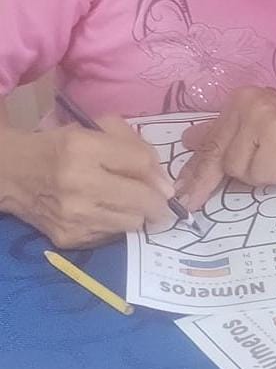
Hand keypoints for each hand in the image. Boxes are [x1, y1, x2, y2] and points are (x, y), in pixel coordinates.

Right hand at [0, 118, 173, 247]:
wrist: (14, 175)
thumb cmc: (62, 147)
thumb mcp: (97, 130)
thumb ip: (135, 146)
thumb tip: (163, 182)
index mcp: (85, 149)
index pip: (139, 164)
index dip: (159, 175)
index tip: (166, 185)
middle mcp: (78, 185)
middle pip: (140, 200)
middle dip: (159, 204)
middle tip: (162, 203)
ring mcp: (71, 216)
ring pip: (130, 222)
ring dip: (138, 215)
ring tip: (132, 206)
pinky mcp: (67, 238)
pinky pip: (111, 235)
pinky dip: (116, 225)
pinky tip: (108, 213)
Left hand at [176, 88, 275, 210]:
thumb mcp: (257, 130)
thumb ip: (226, 135)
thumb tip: (188, 140)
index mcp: (238, 101)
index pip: (210, 141)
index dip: (195, 170)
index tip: (181, 191)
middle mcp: (245, 104)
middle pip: (220, 159)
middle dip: (215, 181)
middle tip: (192, 204)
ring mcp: (261, 117)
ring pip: (239, 169)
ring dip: (260, 174)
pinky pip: (262, 173)